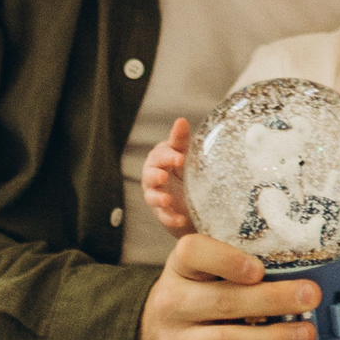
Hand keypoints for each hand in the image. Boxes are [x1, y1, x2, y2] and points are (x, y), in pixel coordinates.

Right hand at [138, 236, 320, 339]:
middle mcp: (173, 306)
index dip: (226, 260)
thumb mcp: (198, 270)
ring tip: (307, 334)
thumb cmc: (192, 297)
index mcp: (179, 270)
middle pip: (223, 301)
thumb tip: (293, 252)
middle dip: (272, 299)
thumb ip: (231, 258)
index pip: (193, 254)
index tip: (259, 268)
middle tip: (311, 296)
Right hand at [141, 116, 192, 239]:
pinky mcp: (163, 213)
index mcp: (160, 160)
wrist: (191, 197)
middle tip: (164, 176)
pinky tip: (181, 219)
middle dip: (155, 176)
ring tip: (167, 200)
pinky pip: (164, 216)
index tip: (180, 158)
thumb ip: (180, 140)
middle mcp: (154, 177)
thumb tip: (181, 120)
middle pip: (149, 175)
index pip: (159, 156)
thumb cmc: (184, 169)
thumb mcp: (184, 154)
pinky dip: (171, 218)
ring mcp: (157, 195)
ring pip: (151, 197)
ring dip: (158, 198)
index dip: (167, 157)